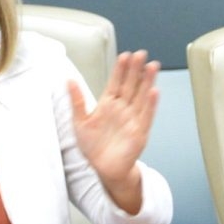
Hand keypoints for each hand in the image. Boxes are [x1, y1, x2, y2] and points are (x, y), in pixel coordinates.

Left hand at [71, 50, 159, 208]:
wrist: (102, 169)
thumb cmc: (92, 146)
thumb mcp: (79, 121)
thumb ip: (77, 100)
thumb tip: (69, 80)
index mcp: (108, 104)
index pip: (116, 82)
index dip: (121, 70)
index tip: (125, 56)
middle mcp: (123, 109)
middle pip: (131, 86)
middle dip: (136, 70)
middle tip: (141, 54)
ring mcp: (133, 120)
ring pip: (141, 97)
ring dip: (147, 82)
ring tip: (152, 66)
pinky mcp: (139, 132)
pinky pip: (146, 116)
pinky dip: (150, 105)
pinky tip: (154, 92)